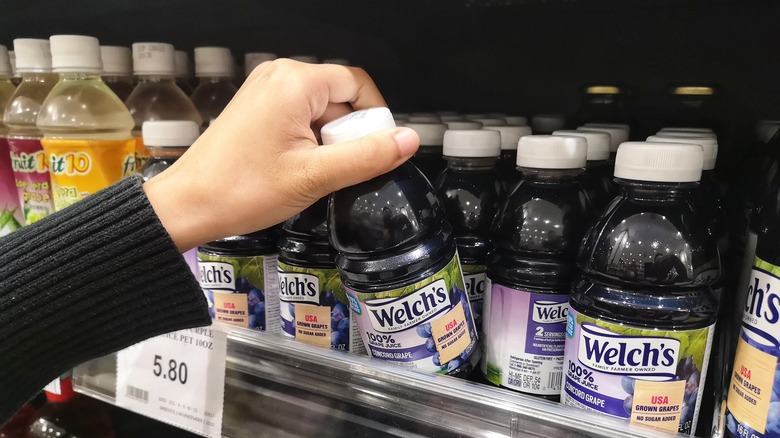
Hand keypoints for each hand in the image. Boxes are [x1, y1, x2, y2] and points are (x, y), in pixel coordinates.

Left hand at [143, 59, 419, 250]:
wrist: (190, 205)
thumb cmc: (241, 189)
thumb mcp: (315, 176)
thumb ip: (367, 156)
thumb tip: (409, 140)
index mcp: (295, 83)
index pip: (359, 85)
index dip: (375, 119)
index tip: (372, 152)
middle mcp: (280, 77)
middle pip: (342, 98)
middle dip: (347, 135)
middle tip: (332, 169)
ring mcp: (266, 91)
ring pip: (322, 111)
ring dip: (327, 143)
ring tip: (309, 173)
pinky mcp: (259, 109)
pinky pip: (301, 117)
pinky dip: (308, 142)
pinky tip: (295, 168)